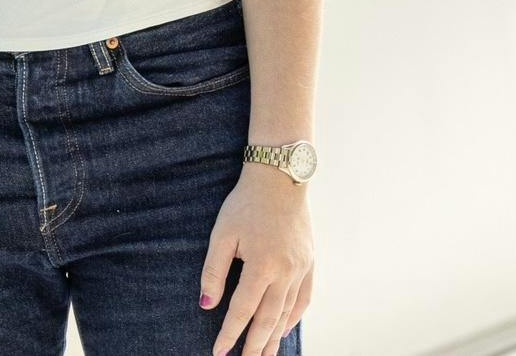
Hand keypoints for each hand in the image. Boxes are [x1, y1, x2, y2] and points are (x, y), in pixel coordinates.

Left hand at [198, 165, 314, 355]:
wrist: (280, 177)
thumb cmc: (246, 203)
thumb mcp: (222, 233)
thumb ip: (214, 270)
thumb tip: (206, 304)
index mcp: (263, 264)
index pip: (243, 310)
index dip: (230, 333)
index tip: (219, 352)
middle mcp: (286, 271)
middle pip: (269, 320)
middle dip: (255, 346)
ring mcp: (302, 268)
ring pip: (287, 313)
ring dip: (274, 338)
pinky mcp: (310, 262)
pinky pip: (304, 298)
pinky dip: (294, 317)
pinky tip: (283, 329)